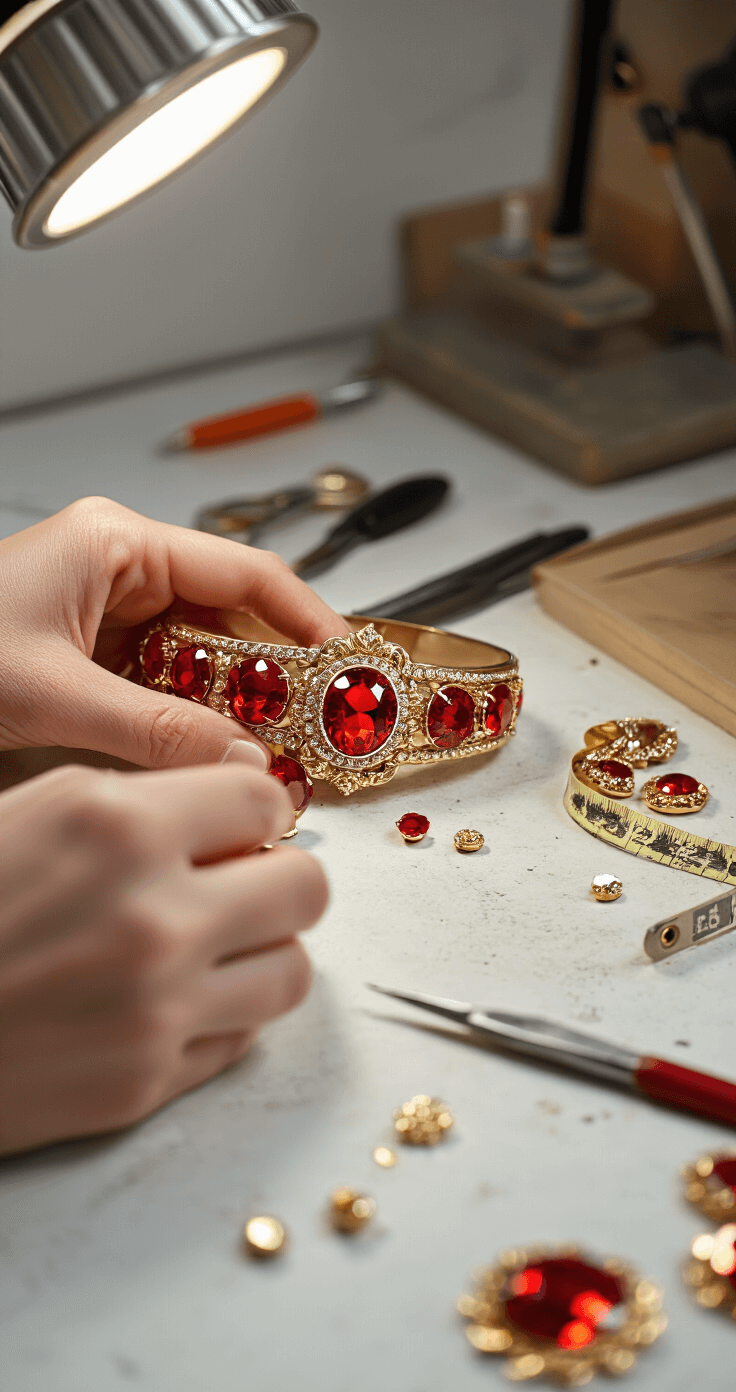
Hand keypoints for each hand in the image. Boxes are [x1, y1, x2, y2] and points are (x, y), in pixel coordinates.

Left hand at [0, 495, 349, 768]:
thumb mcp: (51, 694)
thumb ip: (154, 730)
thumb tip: (241, 762)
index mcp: (115, 543)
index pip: (244, 572)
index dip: (306, 620)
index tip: (349, 666)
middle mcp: (118, 569)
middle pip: (230, 617)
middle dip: (278, 674)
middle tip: (323, 727)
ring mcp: (105, 611)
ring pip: (201, 656)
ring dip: (238, 703)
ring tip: (281, 747)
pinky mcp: (92, 653)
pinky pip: (165, 683)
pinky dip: (194, 718)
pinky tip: (218, 751)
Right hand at [0, 759, 326, 1154]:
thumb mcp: (30, 809)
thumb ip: (140, 801)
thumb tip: (237, 809)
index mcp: (118, 828)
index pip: (265, 801)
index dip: (255, 810)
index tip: (240, 823)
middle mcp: (153, 918)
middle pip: (307, 887)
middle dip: (279, 876)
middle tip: (241, 881)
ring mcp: (157, 1010)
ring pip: (294, 971)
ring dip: (264, 950)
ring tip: (216, 943)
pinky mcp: (147, 1084)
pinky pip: (243, 1038)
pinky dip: (223, 1013)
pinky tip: (174, 997)